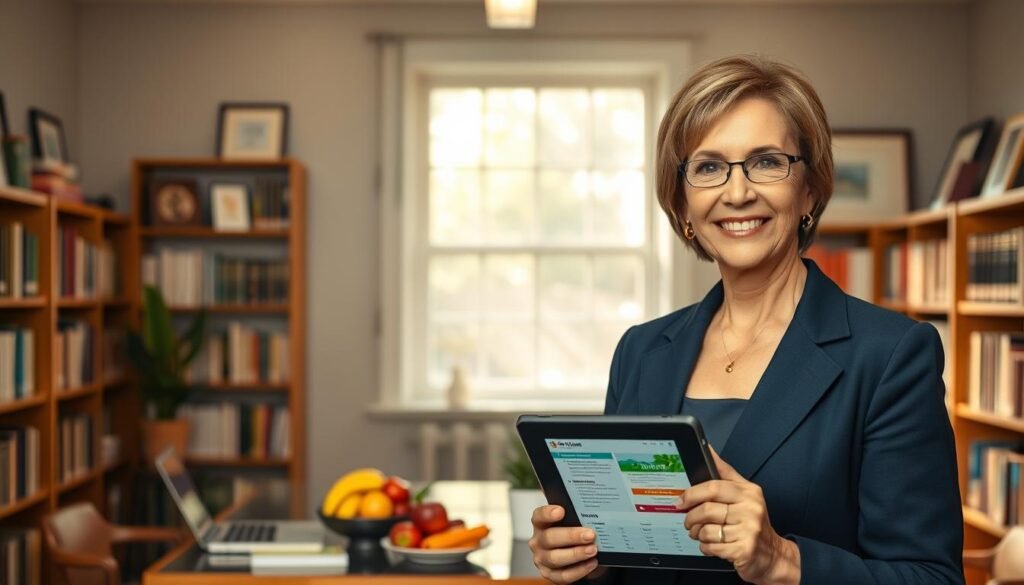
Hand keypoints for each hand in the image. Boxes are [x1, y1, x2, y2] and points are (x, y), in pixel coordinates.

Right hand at [528, 505, 603, 583]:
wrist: (577, 552)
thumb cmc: (574, 530)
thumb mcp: (572, 519)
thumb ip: (575, 511)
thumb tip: (589, 498)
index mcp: (541, 523)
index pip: (539, 516)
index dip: (548, 513)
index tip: (561, 511)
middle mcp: (538, 541)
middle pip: (549, 538)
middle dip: (571, 536)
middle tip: (590, 534)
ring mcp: (542, 559)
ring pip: (555, 558)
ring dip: (576, 554)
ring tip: (593, 549)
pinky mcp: (549, 574)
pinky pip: (563, 575)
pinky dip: (579, 570)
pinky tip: (592, 563)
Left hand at [676, 448, 799, 584]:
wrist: (773, 554)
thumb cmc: (753, 521)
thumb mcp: (745, 493)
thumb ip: (724, 472)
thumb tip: (708, 449)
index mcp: (749, 492)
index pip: (714, 487)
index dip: (692, 494)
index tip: (681, 500)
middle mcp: (751, 509)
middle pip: (707, 510)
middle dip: (691, 517)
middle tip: (688, 521)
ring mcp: (749, 531)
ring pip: (707, 530)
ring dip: (698, 534)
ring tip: (701, 533)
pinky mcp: (744, 550)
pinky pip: (712, 547)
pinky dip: (706, 547)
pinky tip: (712, 544)